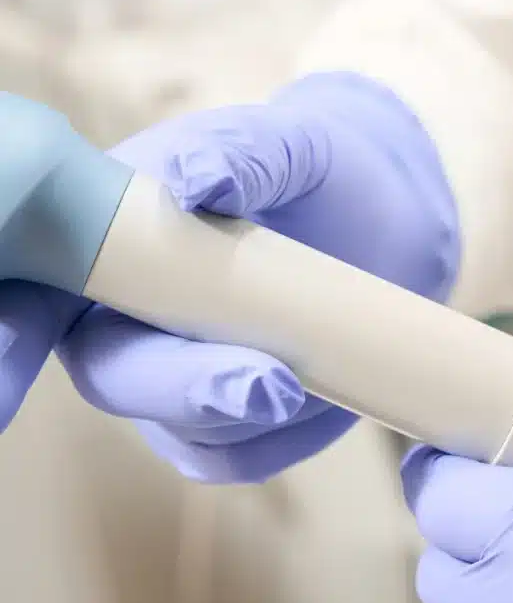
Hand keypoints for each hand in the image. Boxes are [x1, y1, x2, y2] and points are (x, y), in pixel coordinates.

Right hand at [49, 73, 457, 481]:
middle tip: (260, 382)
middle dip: (178, 386)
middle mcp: (128, 321)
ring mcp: (181, 379)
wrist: (386, 226)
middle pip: (111, 373)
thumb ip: (239, 152)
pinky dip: (273, 439)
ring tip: (297, 380)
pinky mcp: (236, 425)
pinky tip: (313, 397)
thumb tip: (191, 180)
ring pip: (179, 428)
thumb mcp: (287, 145)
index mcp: (105, 245)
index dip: (10, 332)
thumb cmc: (313, 175)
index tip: (7, 358)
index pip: (30, 295)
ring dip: (236, 414)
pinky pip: (235, 457)